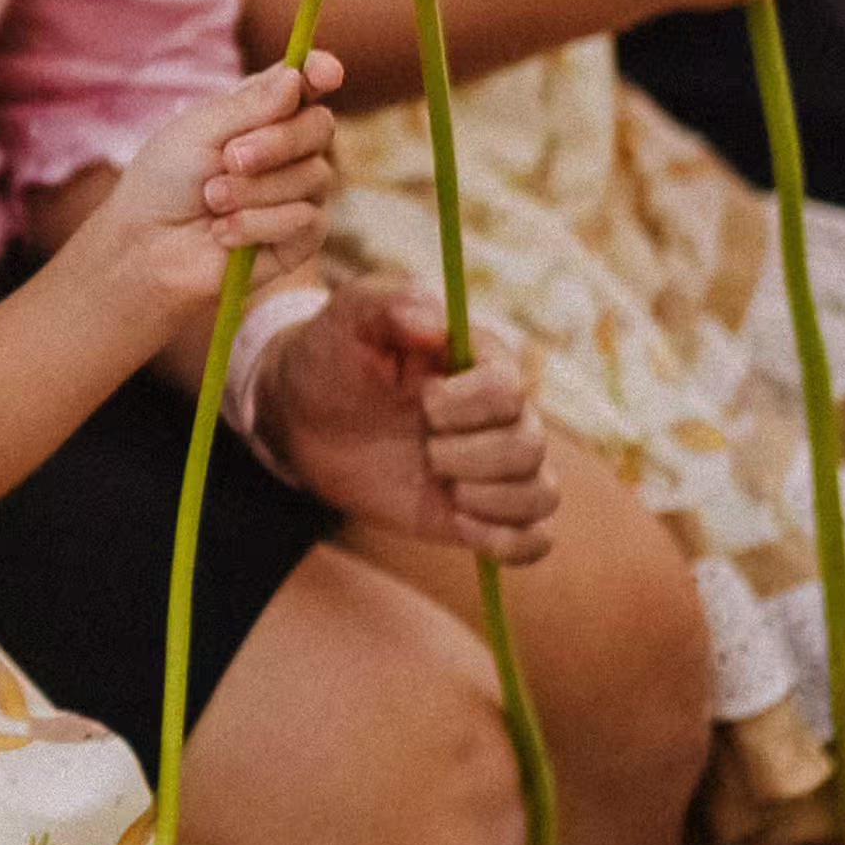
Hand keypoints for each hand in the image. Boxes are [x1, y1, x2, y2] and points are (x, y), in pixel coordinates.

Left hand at [63, 54, 343, 343]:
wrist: (146, 246)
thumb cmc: (166, 181)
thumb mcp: (199, 131)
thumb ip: (250, 105)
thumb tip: (297, 77)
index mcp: (262, 112)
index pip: (306, 83)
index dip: (320, 72)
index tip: (324, 75)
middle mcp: (289, 148)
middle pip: (319, 127)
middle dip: (275, 142)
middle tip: (229, 159)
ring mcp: (300, 192)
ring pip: (314, 176)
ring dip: (253, 191)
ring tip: (211, 201)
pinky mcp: (302, 237)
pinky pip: (305, 220)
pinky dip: (256, 224)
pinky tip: (222, 233)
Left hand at [259, 278, 557, 561]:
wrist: (301, 417)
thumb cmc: (330, 358)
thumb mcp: (345, 318)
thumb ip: (387, 301)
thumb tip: (434, 325)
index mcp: (481, 362)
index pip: (509, 390)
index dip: (466, 405)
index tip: (421, 401)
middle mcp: (500, 416)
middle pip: (530, 445)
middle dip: (467, 454)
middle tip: (422, 447)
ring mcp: (492, 467)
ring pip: (543, 494)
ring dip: (491, 499)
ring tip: (442, 486)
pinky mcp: (479, 512)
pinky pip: (532, 541)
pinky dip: (509, 543)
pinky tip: (460, 523)